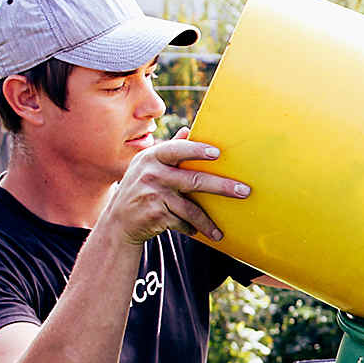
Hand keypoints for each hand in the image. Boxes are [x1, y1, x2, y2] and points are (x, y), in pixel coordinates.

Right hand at [101, 127, 249, 245]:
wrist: (119, 221)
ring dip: (207, 222)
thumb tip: (189, 130)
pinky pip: (182, 222)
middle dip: (222, 187)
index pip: (177, 149)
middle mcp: (151, 173)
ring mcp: (153, 194)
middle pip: (194, 180)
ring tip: (220, 232)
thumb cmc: (141, 188)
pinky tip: (197, 232)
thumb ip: (170, 149)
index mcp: (152, 157)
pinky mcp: (155, 214)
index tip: (217, 153)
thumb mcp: (148, 166)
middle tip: (244, 191)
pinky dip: (191, 228)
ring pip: (190, 209)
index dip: (197, 150)